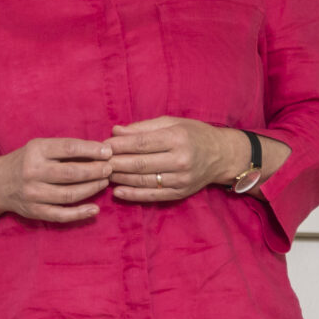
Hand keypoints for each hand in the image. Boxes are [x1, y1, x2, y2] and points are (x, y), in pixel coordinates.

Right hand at [0, 136, 114, 223]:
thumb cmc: (24, 161)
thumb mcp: (38, 147)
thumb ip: (63, 149)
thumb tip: (98, 150)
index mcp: (36, 151)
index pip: (69, 149)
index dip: (91, 150)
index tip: (108, 152)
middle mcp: (33, 172)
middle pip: (72, 173)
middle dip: (95, 171)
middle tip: (110, 168)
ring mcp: (33, 194)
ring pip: (69, 194)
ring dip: (91, 189)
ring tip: (105, 182)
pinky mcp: (34, 211)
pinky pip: (61, 215)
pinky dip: (80, 214)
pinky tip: (95, 209)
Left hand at [107, 116, 243, 202]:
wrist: (222, 156)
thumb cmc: (194, 134)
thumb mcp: (172, 123)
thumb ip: (143, 127)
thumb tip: (115, 131)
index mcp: (177, 138)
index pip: (141, 143)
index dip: (119, 145)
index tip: (102, 146)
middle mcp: (180, 160)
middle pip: (140, 164)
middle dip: (115, 163)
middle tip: (96, 162)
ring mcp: (181, 179)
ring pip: (143, 181)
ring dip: (120, 179)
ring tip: (102, 175)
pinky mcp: (180, 193)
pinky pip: (152, 196)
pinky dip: (132, 195)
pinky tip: (117, 191)